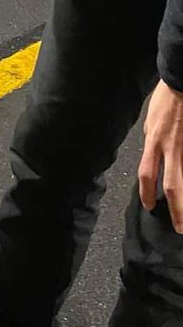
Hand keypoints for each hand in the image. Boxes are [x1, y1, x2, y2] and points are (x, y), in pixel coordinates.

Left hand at [139, 79, 182, 231]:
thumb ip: (152, 140)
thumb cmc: (167, 98)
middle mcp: (172, 148)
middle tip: (180, 227)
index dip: (146, 194)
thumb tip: (152, 155)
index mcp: (155, 142)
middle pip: (172, 186)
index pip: (147, 175)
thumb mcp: (151, 121)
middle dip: (176, 210)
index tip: (149, 206)